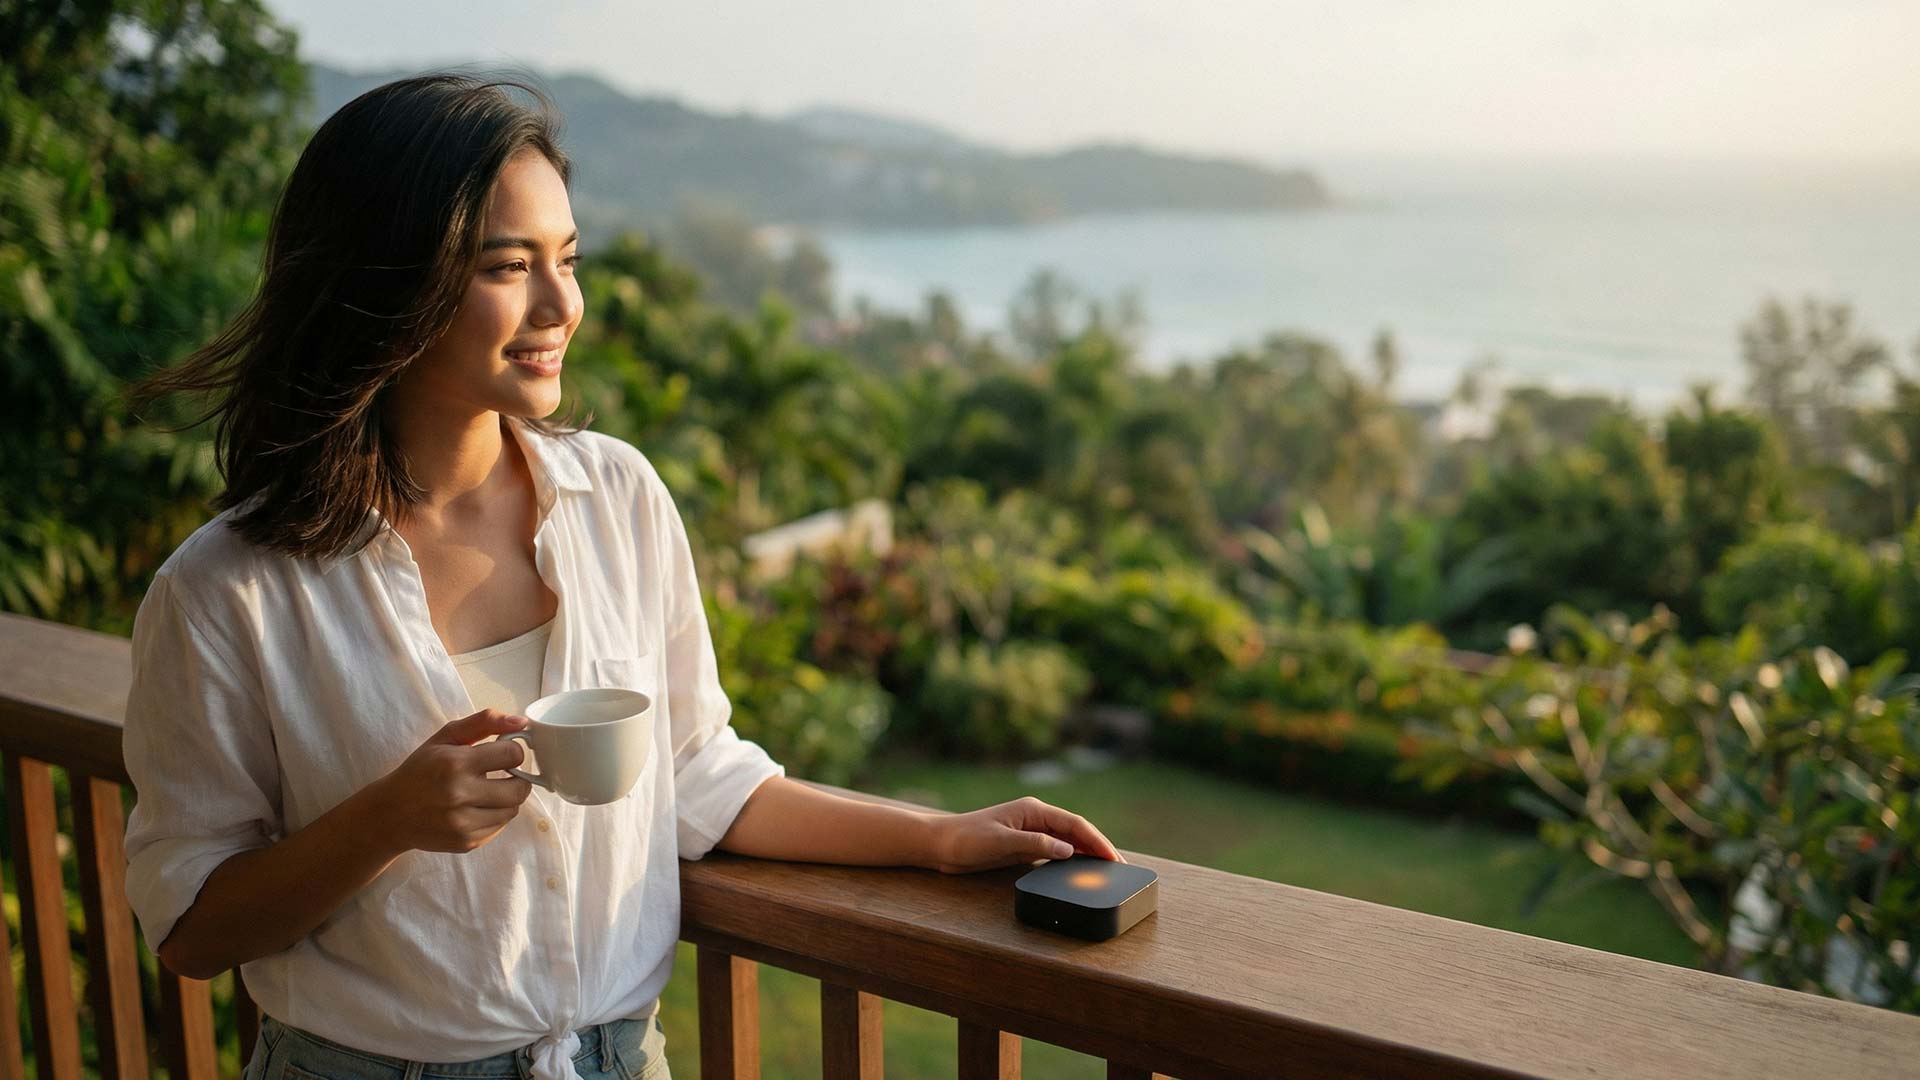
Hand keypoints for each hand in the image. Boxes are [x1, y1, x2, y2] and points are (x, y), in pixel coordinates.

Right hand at [367, 709, 535, 854]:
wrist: (390, 814)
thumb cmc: (420, 771)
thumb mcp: (445, 738)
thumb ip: (484, 722)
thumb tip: (521, 722)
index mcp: (455, 763)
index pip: (512, 754)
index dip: (512, 752)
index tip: (503, 754)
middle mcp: (459, 795)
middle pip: (519, 788)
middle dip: (517, 778)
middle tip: (503, 775)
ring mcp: (463, 823)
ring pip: (512, 810)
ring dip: (506, 799)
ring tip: (486, 791)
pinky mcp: (466, 842)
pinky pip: (499, 827)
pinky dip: (494, 816)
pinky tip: (476, 808)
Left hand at [925, 795, 1126, 874]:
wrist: (940, 845)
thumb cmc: (966, 839)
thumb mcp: (1002, 842)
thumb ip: (1036, 845)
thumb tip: (1068, 850)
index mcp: (1033, 810)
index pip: (1074, 824)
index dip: (1096, 840)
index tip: (1114, 857)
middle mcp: (1035, 818)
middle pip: (1075, 831)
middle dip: (1098, 847)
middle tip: (1120, 867)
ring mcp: (1030, 831)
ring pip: (1067, 841)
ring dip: (1087, 853)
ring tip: (1107, 870)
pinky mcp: (1023, 845)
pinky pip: (1054, 851)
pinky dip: (1070, 860)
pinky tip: (1079, 871)